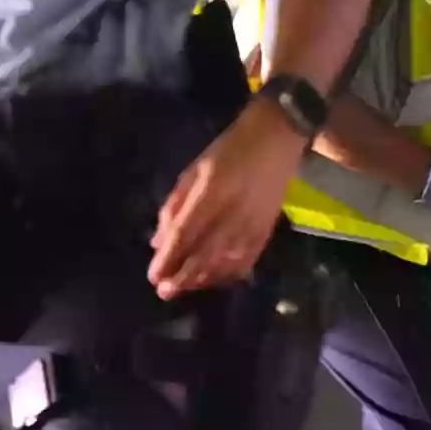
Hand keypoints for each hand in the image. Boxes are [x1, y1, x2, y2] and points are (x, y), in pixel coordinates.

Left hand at [148, 101, 307, 299]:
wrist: (277, 137)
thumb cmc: (229, 150)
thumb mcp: (194, 171)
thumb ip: (175, 206)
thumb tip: (158, 241)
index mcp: (211, 193)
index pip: (184, 235)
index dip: (167, 259)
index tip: (153, 276)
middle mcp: (232, 213)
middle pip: (204, 256)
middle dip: (182, 278)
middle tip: (164, 291)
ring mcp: (253, 224)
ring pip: (226, 264)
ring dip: (203, 280)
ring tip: (186, 286)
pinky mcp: (267, 229)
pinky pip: (247, 261)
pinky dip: (229, 275)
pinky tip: (215, 279)